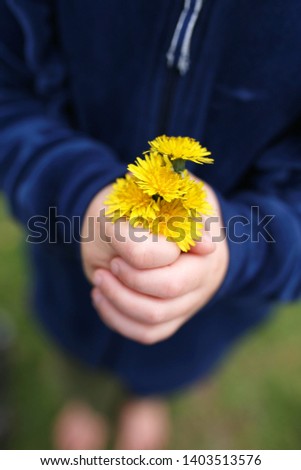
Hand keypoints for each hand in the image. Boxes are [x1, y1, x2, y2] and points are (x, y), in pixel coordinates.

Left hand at [90, 180, 228, 344]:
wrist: (146, 224)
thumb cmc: (148, 205)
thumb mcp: (158, 196)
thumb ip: (176, 210)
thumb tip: (207, 246)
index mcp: (204, 241)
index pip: (169, 257)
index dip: (138, 255)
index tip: (116, 241)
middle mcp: (203, 274)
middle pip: (168, 292)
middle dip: (129, 281)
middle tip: (108, 267)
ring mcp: (189, 300)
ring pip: (154, 319)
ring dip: (118, 301)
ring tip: (99, 281)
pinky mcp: (172, 319)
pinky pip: (147, 333)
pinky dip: (118, 320)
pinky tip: (101, 298)